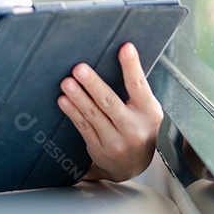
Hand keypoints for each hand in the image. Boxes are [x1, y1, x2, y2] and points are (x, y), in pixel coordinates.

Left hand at [57, 43, 163, 181]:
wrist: (134, 165)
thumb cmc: (140, 127)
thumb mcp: (147, 109)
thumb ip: (136, 90)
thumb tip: (119, 56)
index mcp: (149, 112)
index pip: (139, 85)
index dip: (132, 66)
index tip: (125, 48)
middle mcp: (134, 127)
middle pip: (110, 102)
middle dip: (93, 84)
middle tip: (79, 69)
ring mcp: (116, 141)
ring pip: (93, 115)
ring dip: (78, 97)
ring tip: (67, 83)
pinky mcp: (99, 148)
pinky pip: (83, 127)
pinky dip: (72, 112)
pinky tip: (64, 100)